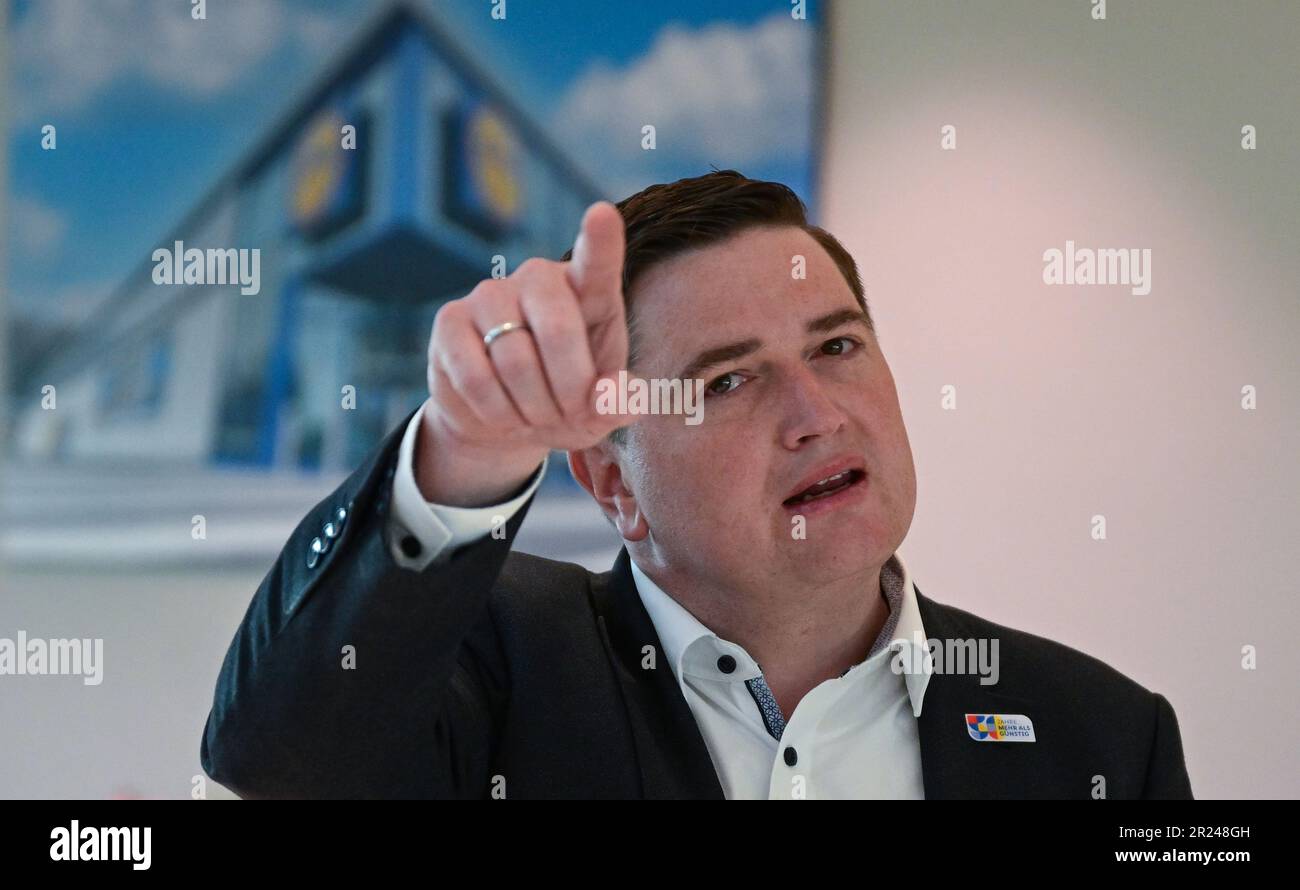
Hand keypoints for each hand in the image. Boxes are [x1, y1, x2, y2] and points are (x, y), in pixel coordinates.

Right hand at [416, 201, 628, 505]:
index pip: (597, 261)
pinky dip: (497, 411)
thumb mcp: (602, 409)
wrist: (507, 423)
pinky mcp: (449, 320)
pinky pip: (476, 376)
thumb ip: (617, 401)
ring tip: (536, 416)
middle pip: (559, 330)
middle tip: (569, 412)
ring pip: (515, 361)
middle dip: (569, 390)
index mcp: (588, 290)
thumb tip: (610, 395)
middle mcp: (539, 279)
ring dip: (533, 408)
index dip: (600, 239)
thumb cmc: (567, 402)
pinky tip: (502, 413)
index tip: (602, 214)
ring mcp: (490, 294)